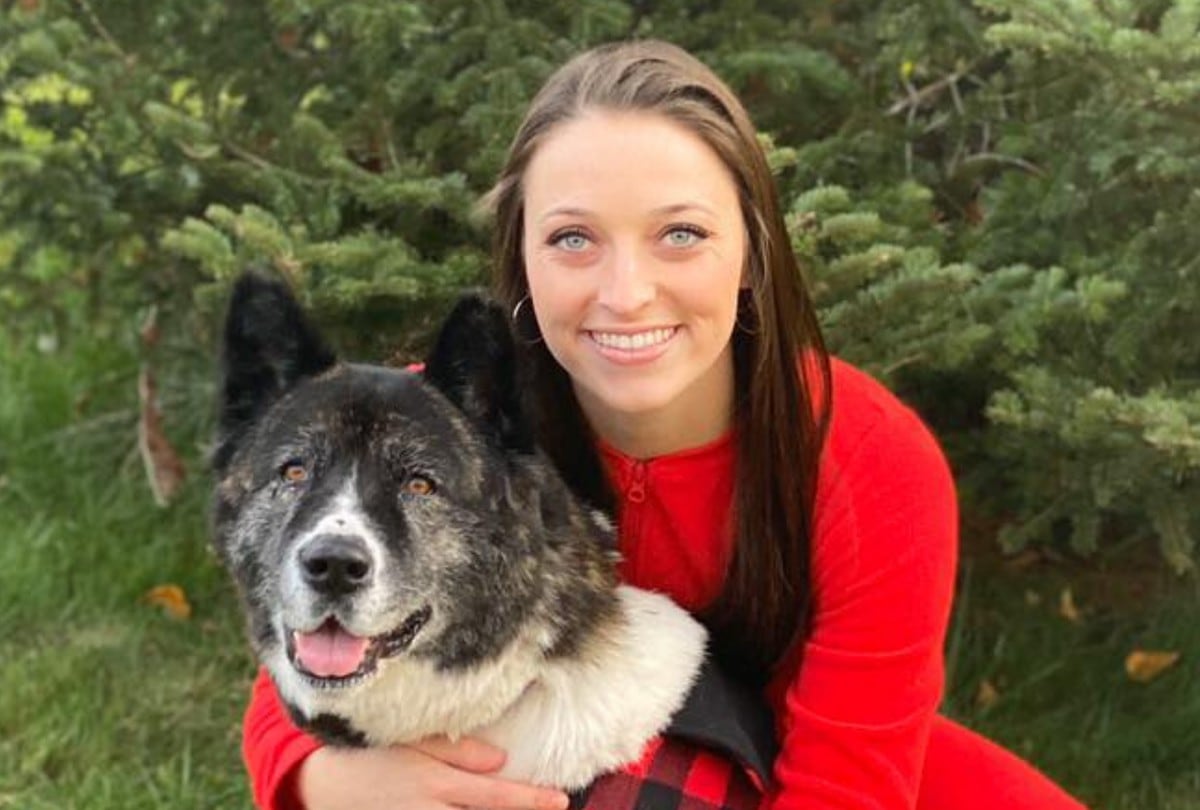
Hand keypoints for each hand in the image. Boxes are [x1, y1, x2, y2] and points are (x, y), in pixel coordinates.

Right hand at [295, 736, 570, 809]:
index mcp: (436, 784)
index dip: (531, 800)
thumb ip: (458, 750)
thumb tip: (502, 761)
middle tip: (552, 806)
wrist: (319, 784)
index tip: (561, 801)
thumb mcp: (413, 742)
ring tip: (525, 809)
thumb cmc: (370, 754)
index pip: (496, 797)